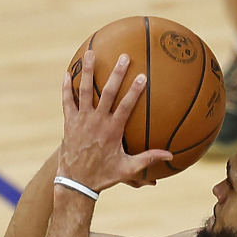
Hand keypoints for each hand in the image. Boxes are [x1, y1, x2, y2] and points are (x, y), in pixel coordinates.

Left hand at [59, 50, 172, 191]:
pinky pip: (67, 101)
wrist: (75, 182)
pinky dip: (66, 87)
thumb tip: (170, 156)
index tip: (142, 76)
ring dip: (87, 71)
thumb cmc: (103, 175)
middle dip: (116, 73)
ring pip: (84, 91)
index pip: (125, 106)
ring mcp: (81, 120)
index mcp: (112, 131)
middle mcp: (96, 122)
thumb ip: (148, 159)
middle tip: (123, 56)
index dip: (134, 91)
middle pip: (107, 92)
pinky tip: (67, 73)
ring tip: (90, 53)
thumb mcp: (127, 169)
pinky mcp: (69, 122)